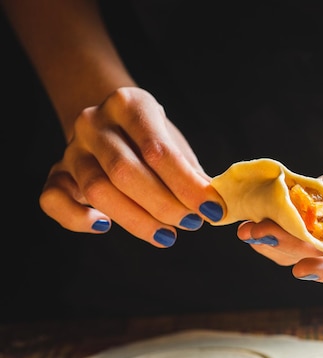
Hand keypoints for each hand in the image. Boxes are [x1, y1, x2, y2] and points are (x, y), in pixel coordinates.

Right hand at [39, 87, 224, 246]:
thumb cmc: (152, 139)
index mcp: (129, 103)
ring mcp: (72, 148)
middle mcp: (94, 122)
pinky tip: (104, 227)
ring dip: (136, 219)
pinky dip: (76, 218)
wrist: (111, 124)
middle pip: (124, 171)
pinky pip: (53, 200)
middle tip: (192, 223)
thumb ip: (192, 173)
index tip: (212, 209)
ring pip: (96, 189)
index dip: (187, 184)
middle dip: (164, 204)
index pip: (157, 149)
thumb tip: (216, 206)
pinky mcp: (57, 173)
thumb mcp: (175, 144)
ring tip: (167, 235)